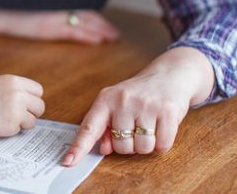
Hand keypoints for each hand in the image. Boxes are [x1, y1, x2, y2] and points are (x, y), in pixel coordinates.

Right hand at [0, 9, 119, 43]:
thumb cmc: (11, 10)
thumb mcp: (34, 9)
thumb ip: (48, 12)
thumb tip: (58, 17)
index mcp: (56, 3)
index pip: (82, 10)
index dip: (96, 18)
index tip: (107, 25)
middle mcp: (58, 9)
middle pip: (87, 16)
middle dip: (102, 25)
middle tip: (115, 34)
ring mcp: (54, 18)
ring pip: (84, 24)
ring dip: (100, 31)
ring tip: (111, 38)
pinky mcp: (49, 28)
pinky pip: (73, 32)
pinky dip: (86, 36)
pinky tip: (97, 41)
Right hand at [0, 74, 45, 137]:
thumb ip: (11, 89)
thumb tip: (27, 99)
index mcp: (13, 81)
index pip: (38, 90)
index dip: (31, 98)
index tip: (24, 104)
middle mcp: (18, 94)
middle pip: (39, 106)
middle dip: (31, 112)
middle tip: (18, 115)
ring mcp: (16, 110)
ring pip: (32, 121)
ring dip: (21, 123)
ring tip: (4, 120)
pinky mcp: (10, 125)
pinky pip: (19, 130)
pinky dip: (10, 130)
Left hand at [61, 48, 214, 165]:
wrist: (169, 74)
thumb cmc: (139, 94)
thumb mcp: (116, 104)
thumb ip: (106, 127)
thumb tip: (103, 149)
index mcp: (105, 100)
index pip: (89, 128)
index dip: (78, 147)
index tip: (67, 162)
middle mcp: (123, 101)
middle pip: (121, 146)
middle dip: (129, 144)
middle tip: (135, 127)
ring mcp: (145, 105)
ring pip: (142, 148)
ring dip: (147, 144)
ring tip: (149, 126)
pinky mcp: (167, 111)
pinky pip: (162, 145)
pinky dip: (163, 142)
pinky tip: (162, 127)